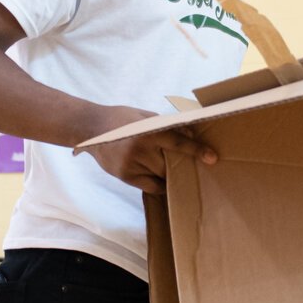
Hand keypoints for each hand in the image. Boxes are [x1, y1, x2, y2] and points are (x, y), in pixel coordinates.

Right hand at [88, 105, 216, 194]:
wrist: (90, 128)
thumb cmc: (121, 119)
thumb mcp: (144, 115)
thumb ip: (166, 125)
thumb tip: (190, 134)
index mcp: (148, 131)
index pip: (178, 143)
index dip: (197, 150)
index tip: (212, 158)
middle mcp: (141, 149)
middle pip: (171, 164)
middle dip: (181, 165)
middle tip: (192, 165)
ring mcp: (132, 164)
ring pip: (161, 176)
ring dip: (169, 174)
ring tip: (172, 170)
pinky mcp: (125, 176)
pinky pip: (150, 186)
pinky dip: (159, 184)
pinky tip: (161, 179)